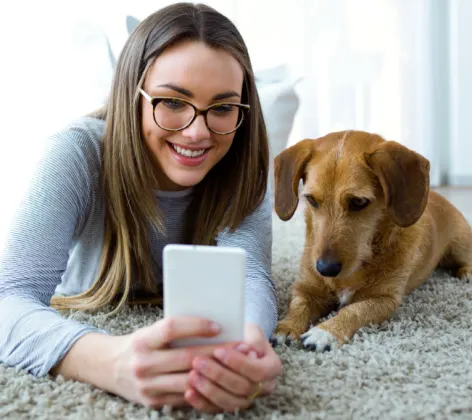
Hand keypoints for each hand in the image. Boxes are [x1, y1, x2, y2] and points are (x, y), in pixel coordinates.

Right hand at [110, 316, 234, 408]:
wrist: (109, 367)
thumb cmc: (139, 344)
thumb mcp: (150, 331)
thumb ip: (173, 331)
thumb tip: (211, 326)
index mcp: (143, 340)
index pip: (172, 328)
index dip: (196, 326)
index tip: (218, 326)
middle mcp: (143, 363)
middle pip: (187, 357)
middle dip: (217, 352)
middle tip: (240, 346)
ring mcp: (147, 386)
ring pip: (189, 380)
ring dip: (216, 373)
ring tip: (236, 365)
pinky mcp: (153, 402)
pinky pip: (184, 396)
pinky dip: (204, 389)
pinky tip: (220, 382)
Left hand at [185, 323, 281, 412]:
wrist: (240, 343)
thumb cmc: (245, 334)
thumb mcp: (251, 329)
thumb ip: (252, 337)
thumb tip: (246, 348)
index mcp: (272, 368)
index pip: (257, 371)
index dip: (237, 363)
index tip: (218, 351)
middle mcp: (264, 387)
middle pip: (242, 388)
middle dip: (218, 375)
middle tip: (198, 362)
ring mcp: (248, 399)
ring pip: (230, 402)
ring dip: (209, 390)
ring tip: (191, 375)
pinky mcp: (230, 405)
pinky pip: (217, 409)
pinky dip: (202, 402)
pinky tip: (189, 392)